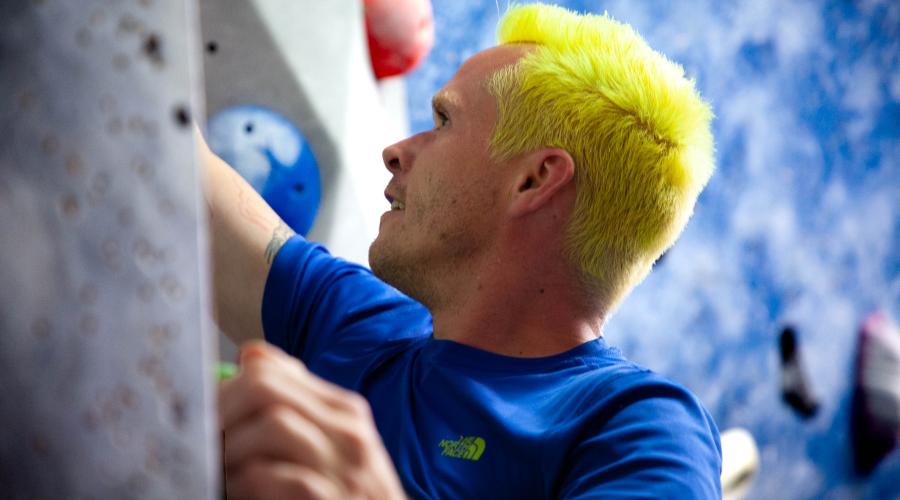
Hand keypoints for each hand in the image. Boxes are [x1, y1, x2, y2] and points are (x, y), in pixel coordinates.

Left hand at [218, 341, 405, 499]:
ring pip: (274, 424)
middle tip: (197, 438)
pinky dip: (244, 482)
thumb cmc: (347, 496)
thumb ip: (295, 403)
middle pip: (266, 389)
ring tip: (214, 468)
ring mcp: (344, 468)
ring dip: (231, 448)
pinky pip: (274, 476)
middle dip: (221, 410)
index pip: (272, 369)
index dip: (225, 387)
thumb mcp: (330, 446)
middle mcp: (349, 431)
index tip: (202, 412)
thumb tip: (250, 354)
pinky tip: (235, 492)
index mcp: (344, 411)